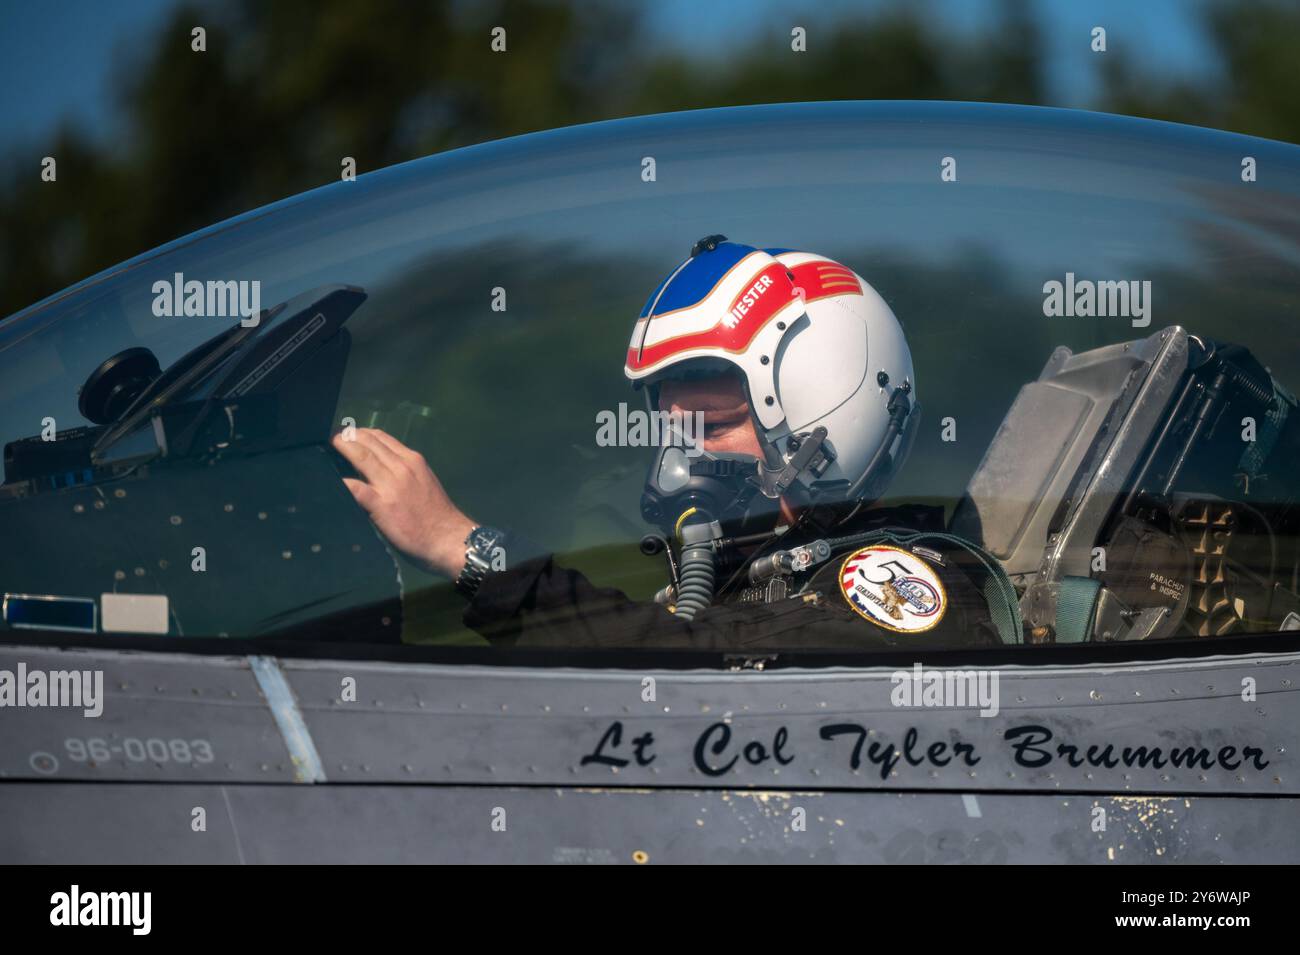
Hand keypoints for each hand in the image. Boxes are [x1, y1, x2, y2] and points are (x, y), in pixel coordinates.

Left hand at [332, 428, 476, 577]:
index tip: (348, 435)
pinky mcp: (382, 505)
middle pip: (368, 442)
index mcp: (412, 460)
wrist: (449, 538)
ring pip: (361, 457)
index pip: (381, 437)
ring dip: (342, 449)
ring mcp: (391, 485)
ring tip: (329, 448)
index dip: (360, 433)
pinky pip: (356, 488)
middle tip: (332, 438)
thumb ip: (405, 472)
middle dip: (346, 437)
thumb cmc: (437, 514)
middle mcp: (402, 467)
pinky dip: (342, 482)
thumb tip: (381, 467)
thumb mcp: (425, 481)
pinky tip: (330, 480)